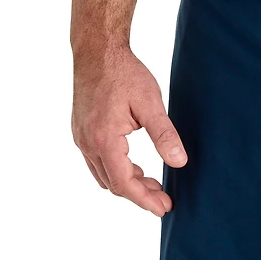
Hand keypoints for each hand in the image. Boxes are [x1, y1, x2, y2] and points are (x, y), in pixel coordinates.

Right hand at [71, 46, 187, 216]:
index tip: (164, 208)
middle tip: (164, 199)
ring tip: (152, 184)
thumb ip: (164, 134)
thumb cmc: (124, 73)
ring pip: (103, 175)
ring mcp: (81, 137)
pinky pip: (96, 162)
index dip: (145, 199)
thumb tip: (179, 162)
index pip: (124, 183)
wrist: (97, 51)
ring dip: (127, 183)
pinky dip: (116, 169)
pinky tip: (134, 165)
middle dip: (139, 194)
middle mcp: (87, 143)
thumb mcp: (150, 102)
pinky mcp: (81, 130)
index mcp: (104, 139)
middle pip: (113, 183)